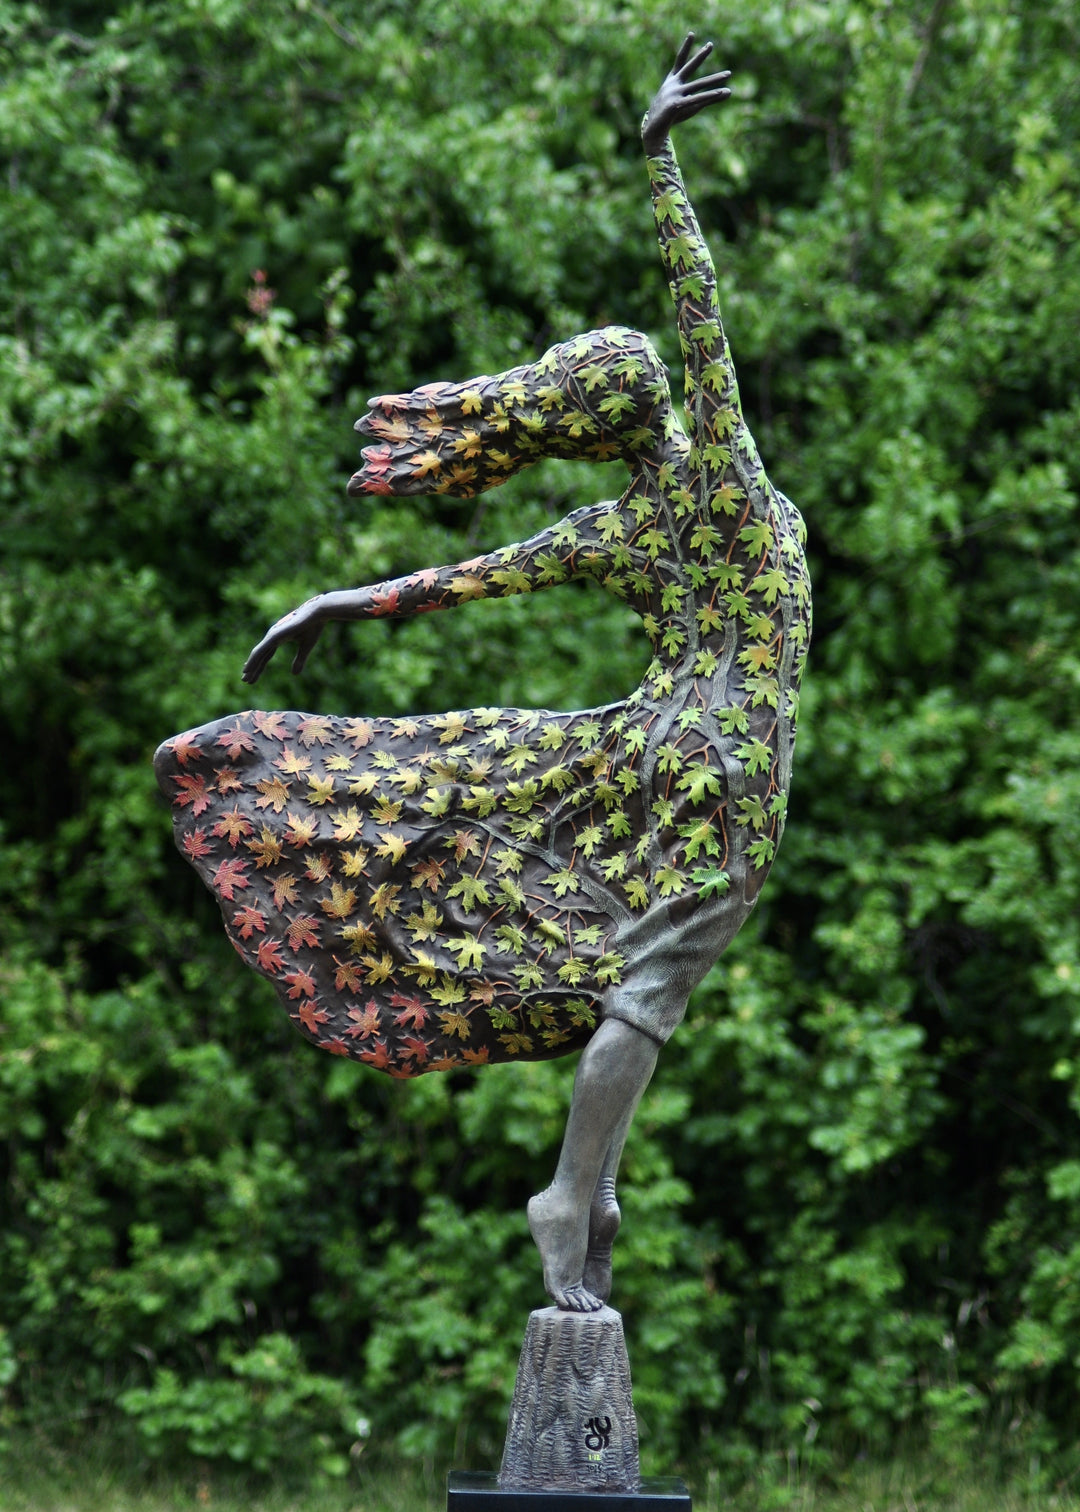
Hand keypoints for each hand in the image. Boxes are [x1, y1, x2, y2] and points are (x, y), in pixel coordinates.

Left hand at [242, 595, 328, 683]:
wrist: (317, 613)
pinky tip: (247, 669)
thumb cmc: (313, 627)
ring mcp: (272, 635)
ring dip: (250, 667)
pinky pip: (260, 651)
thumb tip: (294, 674)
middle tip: (245, 680)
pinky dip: (253, 660)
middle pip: (260, 656)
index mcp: (279, 638)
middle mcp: (273, 636)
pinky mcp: (274, 636)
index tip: (252, 674)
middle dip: (253, 669)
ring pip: (257, 654)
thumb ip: (299, 660)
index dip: (259, 665)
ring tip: (244, 679)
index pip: (266, 654)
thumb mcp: (306, 647)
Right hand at [642, 33, 730, 154]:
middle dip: (700, 56)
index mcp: (672, 80)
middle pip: (689, 67)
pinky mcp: (676, 105)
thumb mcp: (692, 103)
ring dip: (714, 79)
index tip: (691, 34)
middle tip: (710, 44)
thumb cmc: (672, 114)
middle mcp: (673, 84)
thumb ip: (711, 97)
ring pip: (698, 85)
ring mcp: (674, 94)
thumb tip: (730, 91)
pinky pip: (696, 99)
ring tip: (728, 74)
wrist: (653, 129)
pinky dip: (709, 96)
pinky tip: (720, 91)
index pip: (680, 60)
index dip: (686, 47)